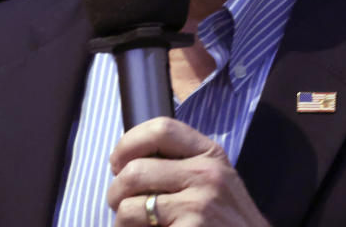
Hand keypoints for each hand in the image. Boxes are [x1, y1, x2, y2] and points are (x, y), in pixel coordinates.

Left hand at [108, 117, 269, 225]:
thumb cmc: (229, 222)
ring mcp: (199, 205)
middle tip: (120, 205)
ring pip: (130, 206)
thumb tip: (127, 160)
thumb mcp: (216, 181)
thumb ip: (182, 164)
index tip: (118, 162)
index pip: (161, 128)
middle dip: (116, 192)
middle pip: (135, 170)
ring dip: (122, 221)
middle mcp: (207, 175)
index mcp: (211, 155)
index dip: (129, 142)